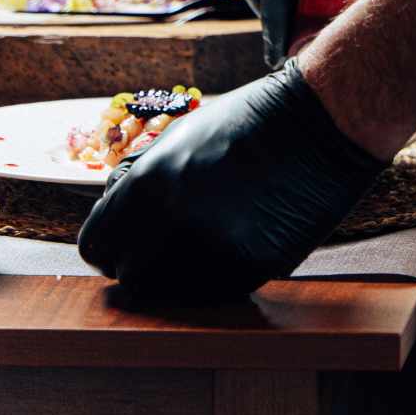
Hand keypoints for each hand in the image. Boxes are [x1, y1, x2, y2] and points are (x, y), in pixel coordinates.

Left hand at [78, 60, 386, 298]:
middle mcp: (173, 222)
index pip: (95, 246)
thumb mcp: (181, 134)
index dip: (109, 243)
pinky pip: (210, 293)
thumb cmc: (249, 121)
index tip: (126, 240)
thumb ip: (138, 178)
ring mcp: (212, 251)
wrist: (319, 123)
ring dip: (177, 274)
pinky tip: (232, 242)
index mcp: (148, 184)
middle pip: (128, 276)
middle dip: (141, 260)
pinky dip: (213, 278)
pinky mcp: (250, 271)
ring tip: (203, 239)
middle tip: (167, 240)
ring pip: (167, 294)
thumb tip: (109, 216)